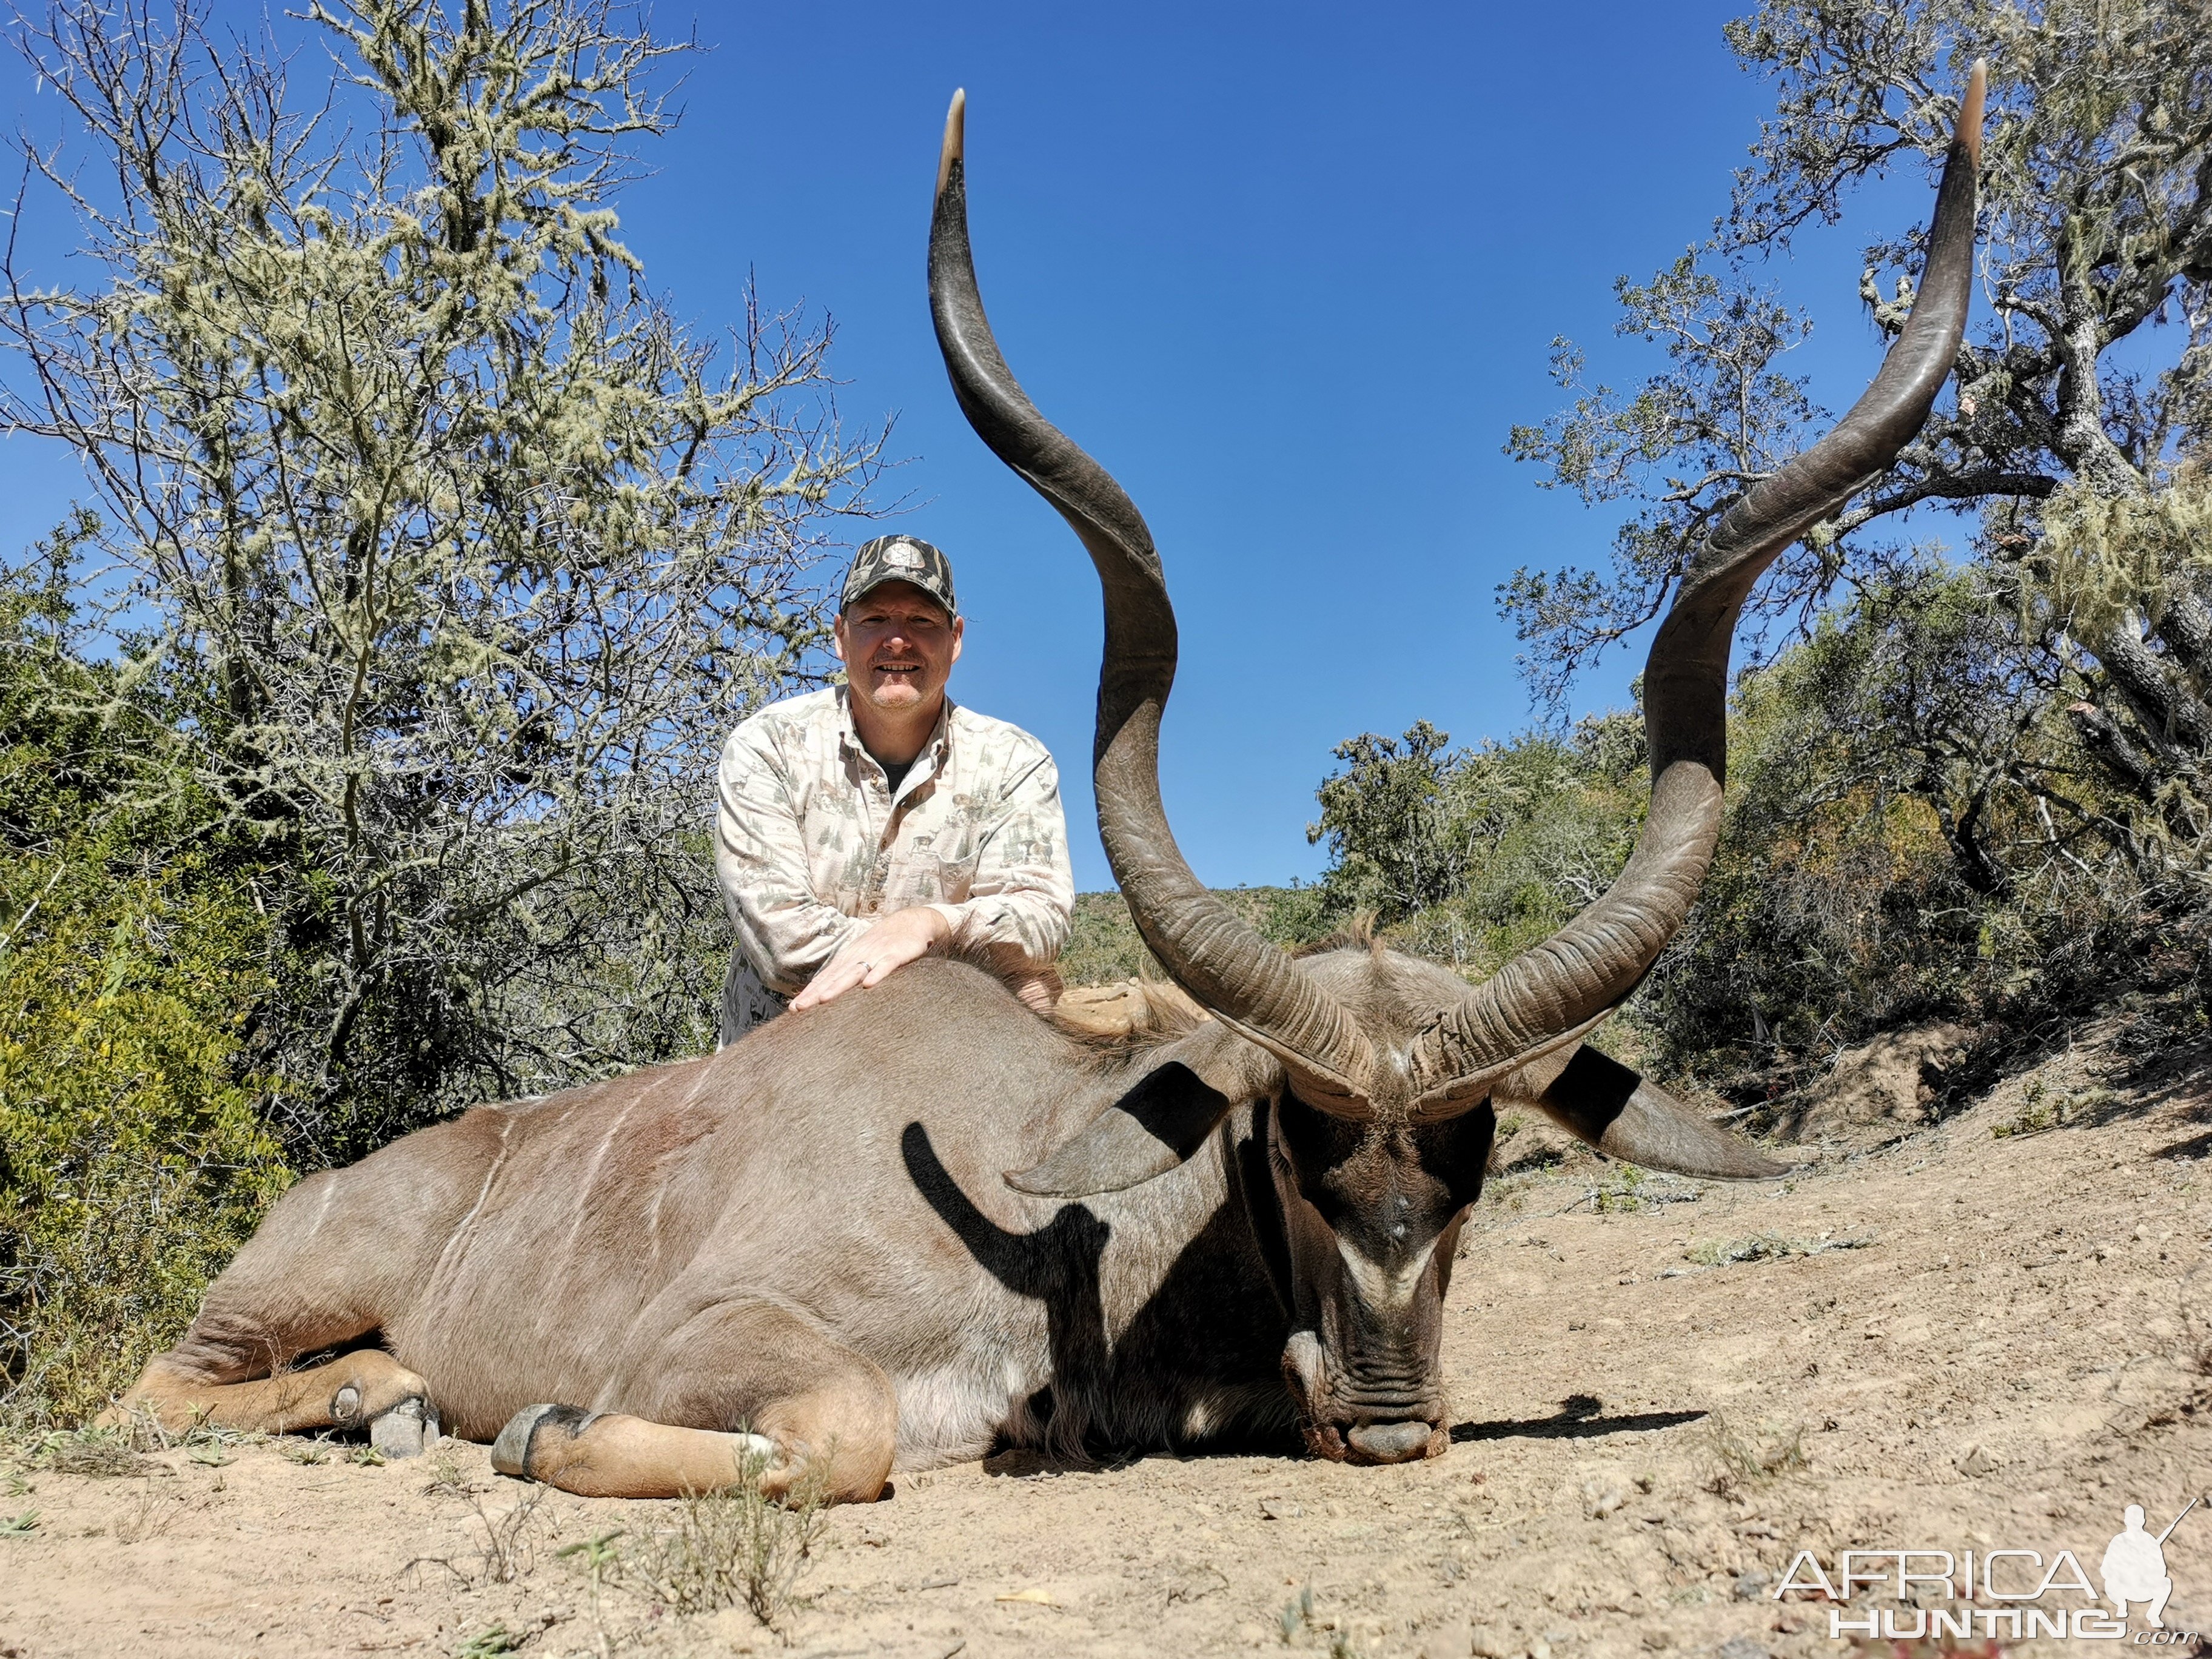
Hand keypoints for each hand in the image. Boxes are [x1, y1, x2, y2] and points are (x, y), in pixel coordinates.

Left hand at [789, 906, 951, 1011]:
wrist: (912, 922)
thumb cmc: (884, 944)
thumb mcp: (862, 957)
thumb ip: (847, 973)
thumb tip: (827, 992)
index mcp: (848, 959)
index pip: (825, 978)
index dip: (810, 993)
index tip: (793, 1009)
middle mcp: (858, 956)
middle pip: (834, 977)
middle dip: (816, 993)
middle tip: (799, 1008)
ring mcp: (876, 954)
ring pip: (854, 972)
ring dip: (839, 985)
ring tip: (823, 999)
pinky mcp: (896, 955)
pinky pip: (886, 966)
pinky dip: (877, 974)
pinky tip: (868, 986)